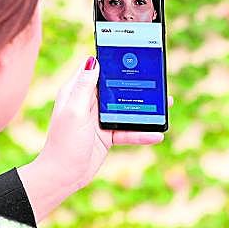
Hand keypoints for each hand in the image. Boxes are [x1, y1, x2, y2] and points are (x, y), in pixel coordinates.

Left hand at [18, 56, 168, 222]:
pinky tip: (157, 134)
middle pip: (115, 88)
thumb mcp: (74, 111)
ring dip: (144, 108)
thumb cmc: (64, 142)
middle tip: (158, 79)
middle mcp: (87, 103)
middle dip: (135, 84)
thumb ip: (83, 86)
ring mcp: (98, 119)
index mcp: (76, 92)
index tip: (132, 52)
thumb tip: (92, 60)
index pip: (96, 70)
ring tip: (166, 104)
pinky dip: (141, 132)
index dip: (112, 60)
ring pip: (125, 108)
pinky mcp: (106, 135)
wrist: (62, 175)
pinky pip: (127, 130)